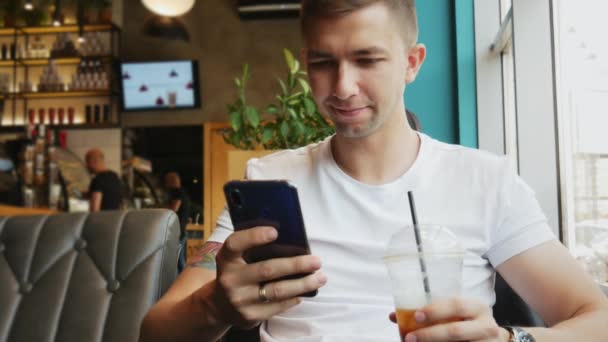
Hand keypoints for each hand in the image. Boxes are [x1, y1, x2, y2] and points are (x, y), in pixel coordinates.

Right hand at [212, 226, 326, 327]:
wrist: (220, 306)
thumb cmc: (238, 273)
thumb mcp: (237, 259)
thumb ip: (253, 249)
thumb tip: (290, 238)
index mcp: (226, 258)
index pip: (236, 244)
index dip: (254, 236)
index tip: (275, 232)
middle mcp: (230, 279)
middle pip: (267, 269)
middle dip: (295, 265)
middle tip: (316, 261)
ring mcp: (239, 299)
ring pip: (277, 290)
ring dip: (302, 284)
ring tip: (320, 278)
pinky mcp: (249, 315)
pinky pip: (278, 306)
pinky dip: (294, 298)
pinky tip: (305, 292)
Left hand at [388, 297, 510, 341]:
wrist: (494, 340)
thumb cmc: (469, 322)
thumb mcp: (456, 313)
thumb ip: (430, 312)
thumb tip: (395, 316)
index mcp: (477, 307)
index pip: (456, 305)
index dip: (435, 310)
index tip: (416, 316)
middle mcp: (486, 325)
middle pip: (455, 331)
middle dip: (429, 335)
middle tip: (409, 338)